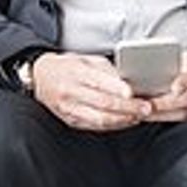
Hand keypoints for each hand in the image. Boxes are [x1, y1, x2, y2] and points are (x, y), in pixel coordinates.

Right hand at [31, 51, 150, 132]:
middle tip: (145, 107)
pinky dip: (113, 125)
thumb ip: (106, 70)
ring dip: (123, 119)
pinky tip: (126, 121)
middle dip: (127, 107)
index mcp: (75, 73)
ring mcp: (70, 109)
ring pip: (100, 118)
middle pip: (103, 103)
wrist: (41, 78)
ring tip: (139, 116)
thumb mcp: (85, 60)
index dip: (117, 89)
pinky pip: (95, 126)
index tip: (133, 93)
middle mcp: (71, 92)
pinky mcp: (71, 120)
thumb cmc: (66, 67)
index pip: (99, 83)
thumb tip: (127, 82)